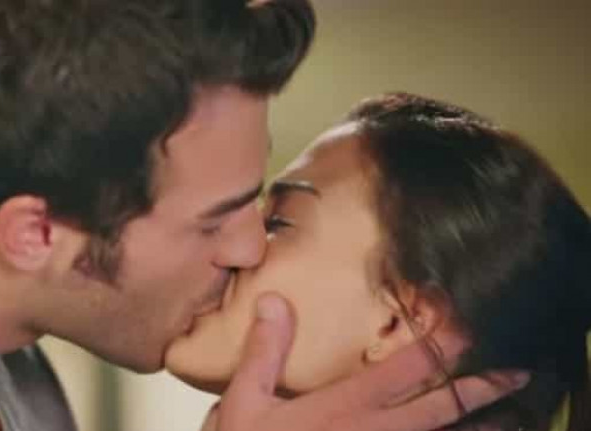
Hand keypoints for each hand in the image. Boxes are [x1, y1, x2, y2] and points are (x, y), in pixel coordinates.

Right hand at [205, 292, 528, 430]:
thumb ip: (265, 351)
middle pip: (442, 406)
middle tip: (516, 373)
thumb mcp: (246, 402)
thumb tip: (275, 300)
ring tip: (512, 419)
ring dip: (479, 429)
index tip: (461, 319)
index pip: (408, 367)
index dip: (440, 341)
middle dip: (481, 387)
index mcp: (347, 406)